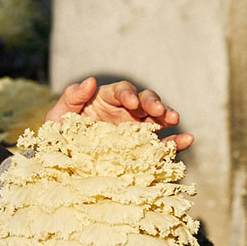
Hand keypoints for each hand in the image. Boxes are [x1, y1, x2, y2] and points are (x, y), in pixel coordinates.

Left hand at [44, 77, 193, 150]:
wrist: (62, 164)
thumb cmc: (59, 135)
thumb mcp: (58, 116)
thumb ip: (72, 97)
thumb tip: (90, 80)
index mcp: (105, 100)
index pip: (121, 91)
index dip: (127, 93)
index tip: (130, 101)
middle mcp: (124, 111)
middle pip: (144, 100)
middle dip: (152, 102)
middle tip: (158, 109)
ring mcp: (135, 130)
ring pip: (157, 117)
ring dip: (167, 115)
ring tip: (174, 119)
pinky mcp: (143, 149)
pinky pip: (163, 144)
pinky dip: (176, 141)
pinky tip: (187, 140)